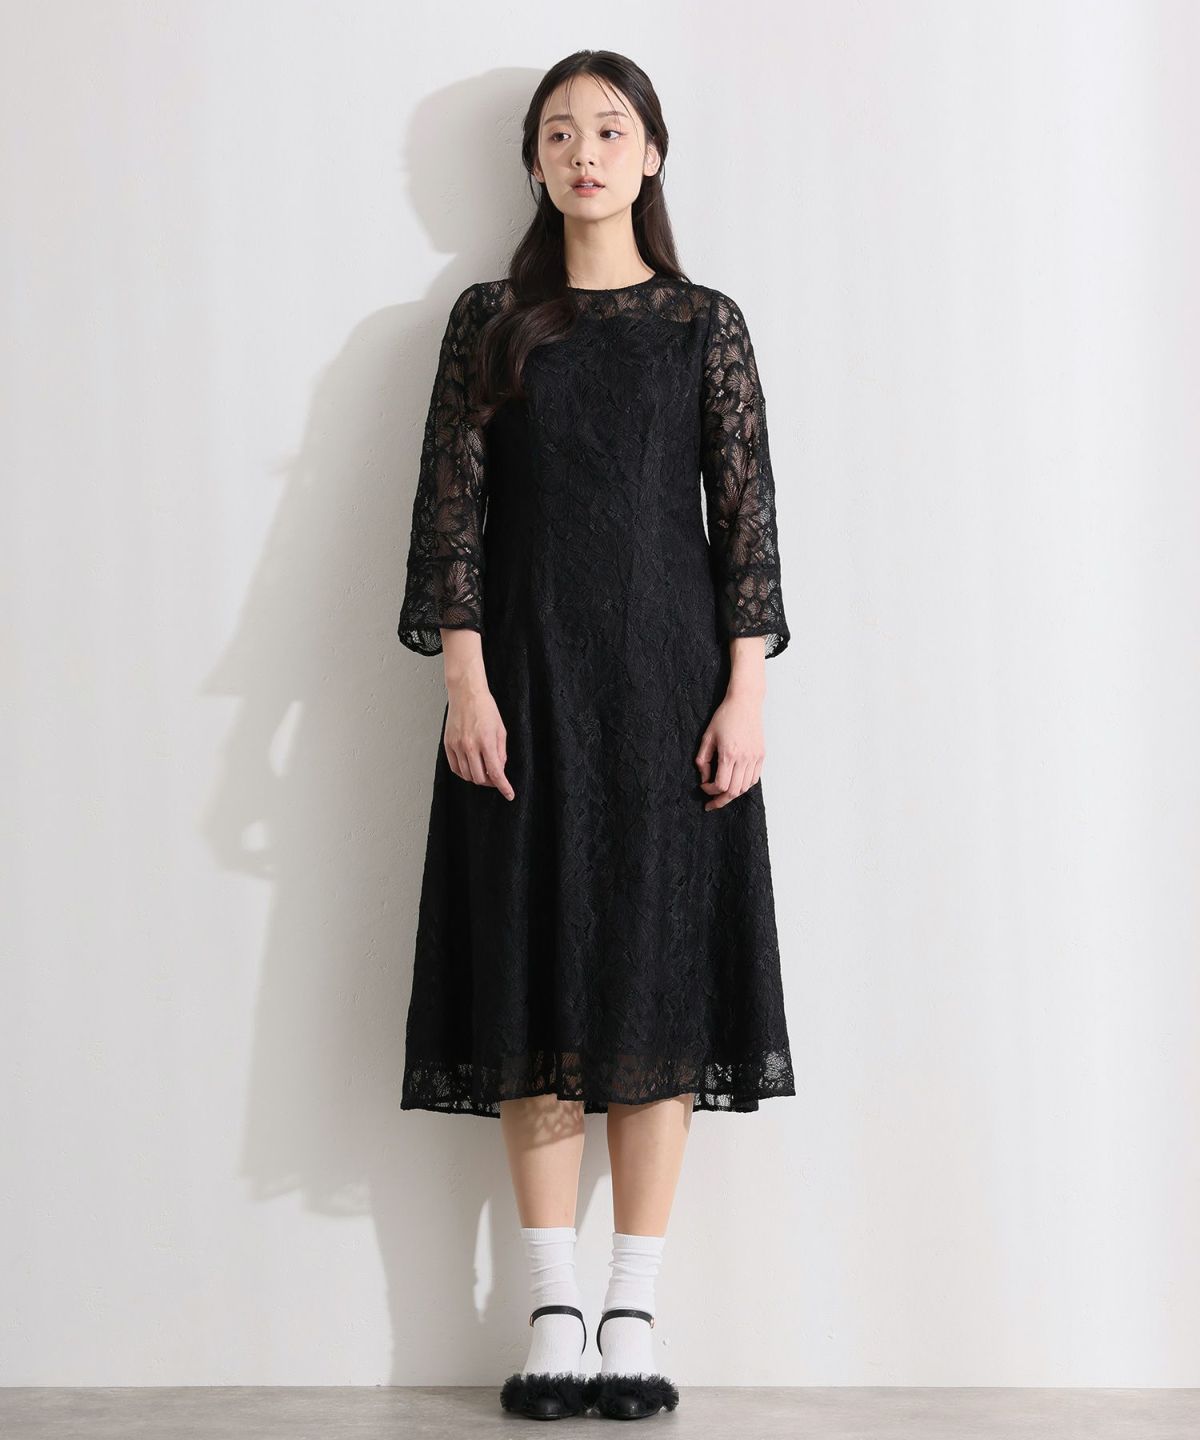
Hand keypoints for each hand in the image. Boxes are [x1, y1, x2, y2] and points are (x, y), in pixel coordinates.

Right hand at [444, 684, 514, 798]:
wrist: (466, 693)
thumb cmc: (485, 708)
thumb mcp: (500, 730)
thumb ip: (501, 752)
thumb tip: (499, 770)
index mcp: (486, 741)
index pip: (495, 772)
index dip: (503, 787)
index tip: (509, 794)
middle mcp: (469, 746)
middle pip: (479, 778)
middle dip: (490, 783)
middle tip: (496, 778)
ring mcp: (457, 745)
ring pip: (467, 775)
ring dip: (477, 778)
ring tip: (484, 770)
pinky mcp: (448, 744)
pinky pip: (455, 768)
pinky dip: (464, 773)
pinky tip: (471, 768)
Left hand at [695, 691, 764, 810]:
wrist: (745, 703)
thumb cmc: (724, 717)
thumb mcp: (707, 736)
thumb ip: (703, 759)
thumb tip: (704, 777)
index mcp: (729, 754)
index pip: (721, 785)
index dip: (710, 791)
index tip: (703, 786)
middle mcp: (744, 758)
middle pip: (734, 791)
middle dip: (721, 800)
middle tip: (711, 802)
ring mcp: (755, 758)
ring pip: (745, 787)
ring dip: (733, 794)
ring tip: (723, 794)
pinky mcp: (761, 755)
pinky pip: (754, 778)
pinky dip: (744, 785)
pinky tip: (736, 783)